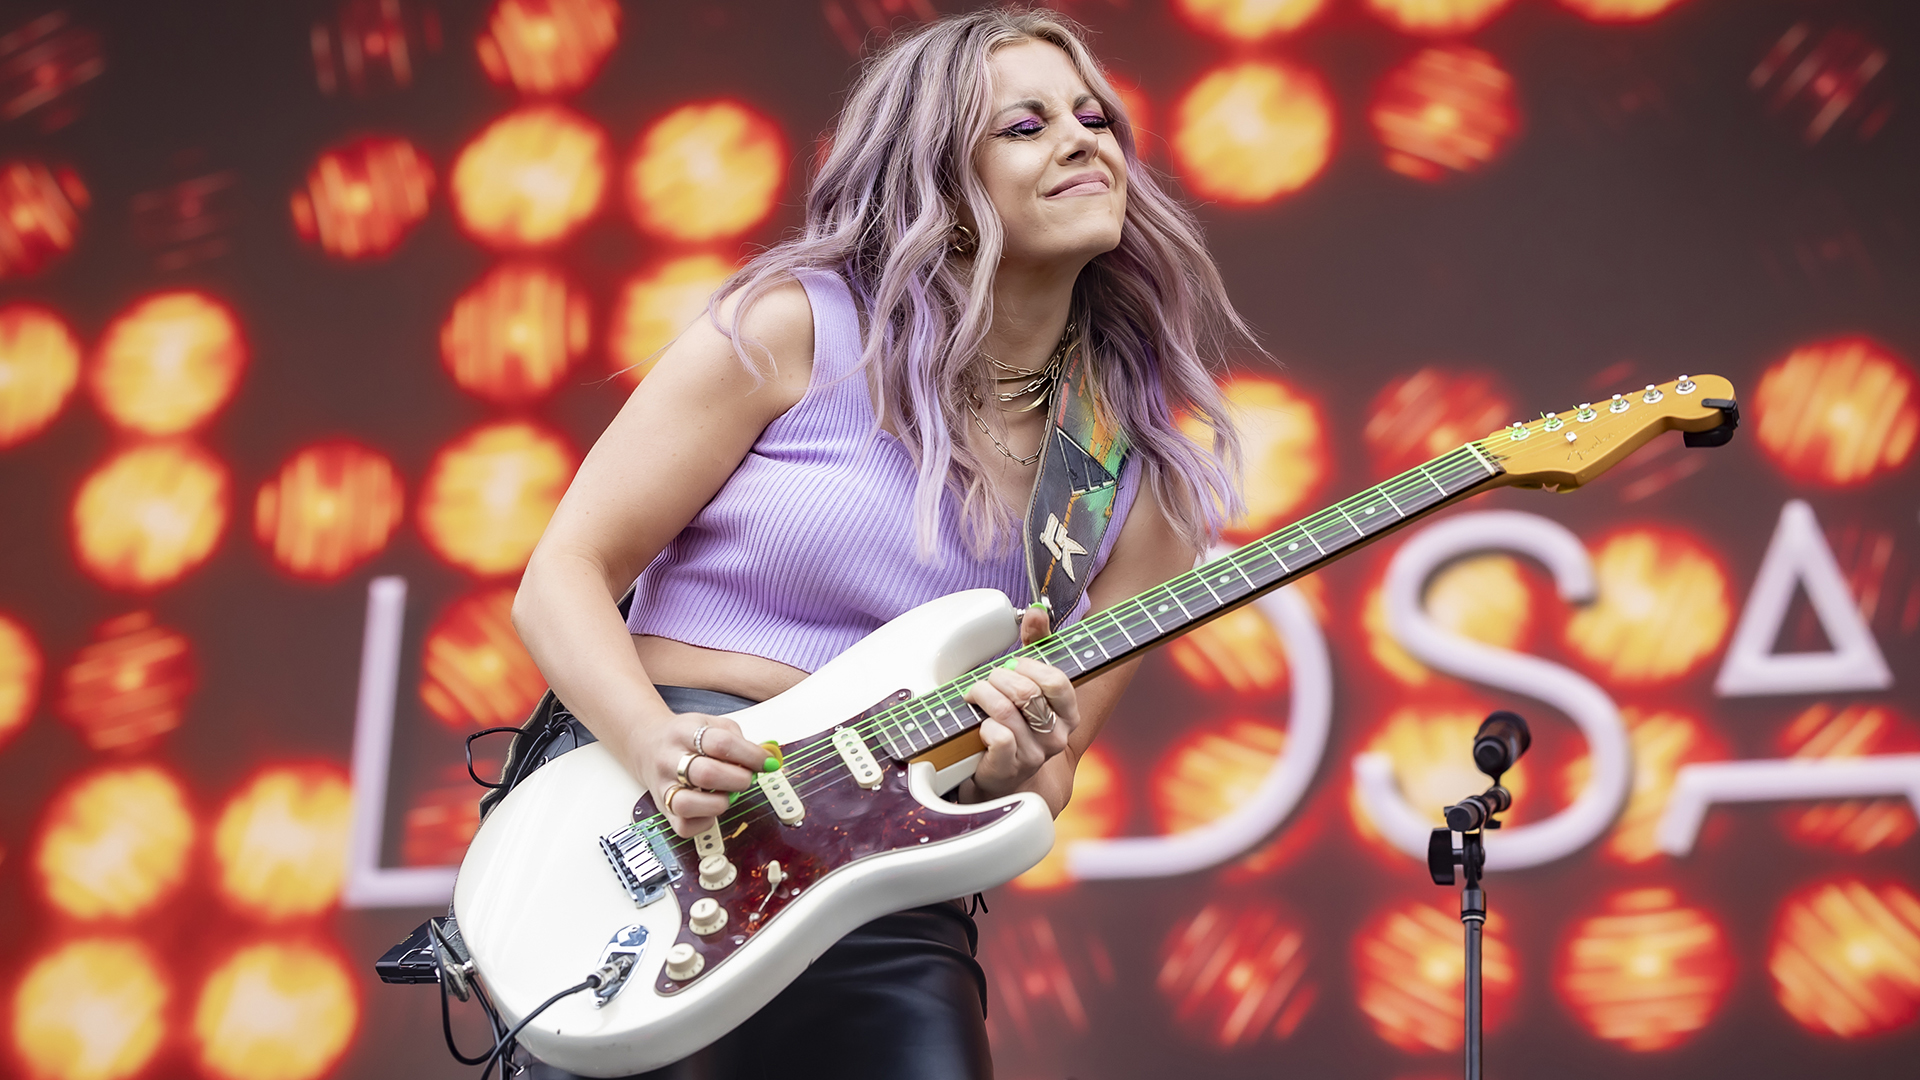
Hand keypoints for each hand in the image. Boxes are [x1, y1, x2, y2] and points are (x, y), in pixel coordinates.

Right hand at [626, 712, 769, 836]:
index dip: (750, 755)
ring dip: (719, 802)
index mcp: (684, 733)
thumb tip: (766, 760)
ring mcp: (664, 787)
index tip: (766, 762)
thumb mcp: (712, 725)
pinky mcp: (663, 810)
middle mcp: (669, 760)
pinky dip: (705, 821)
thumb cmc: (686, 738)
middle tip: (746, 778)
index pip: (720, 743)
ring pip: (688, 804)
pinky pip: (684, 826)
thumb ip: (739, 741)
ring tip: (726, 794)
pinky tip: (711, 807)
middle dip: (737, 779)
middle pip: (706, 774)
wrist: (647, 745)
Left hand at [960, 604, 1078, 800]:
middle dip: (999, 678)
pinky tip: (978, 723)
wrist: (1003, 773)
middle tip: (987, 679)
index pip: (1057, 682)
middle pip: (1027, 694)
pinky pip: (998, 737)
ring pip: (1006, 713)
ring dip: (983, 695)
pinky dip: (983, 724)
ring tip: (975, 694)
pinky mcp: (1010, 768)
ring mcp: (1035, 755)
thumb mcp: (1030, 680)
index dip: (1030, 666)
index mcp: (1068, 713)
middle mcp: (1056, 736)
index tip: (1014, 663)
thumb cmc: (1017, 721)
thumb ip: (1037, 644)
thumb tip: (1036, 611)